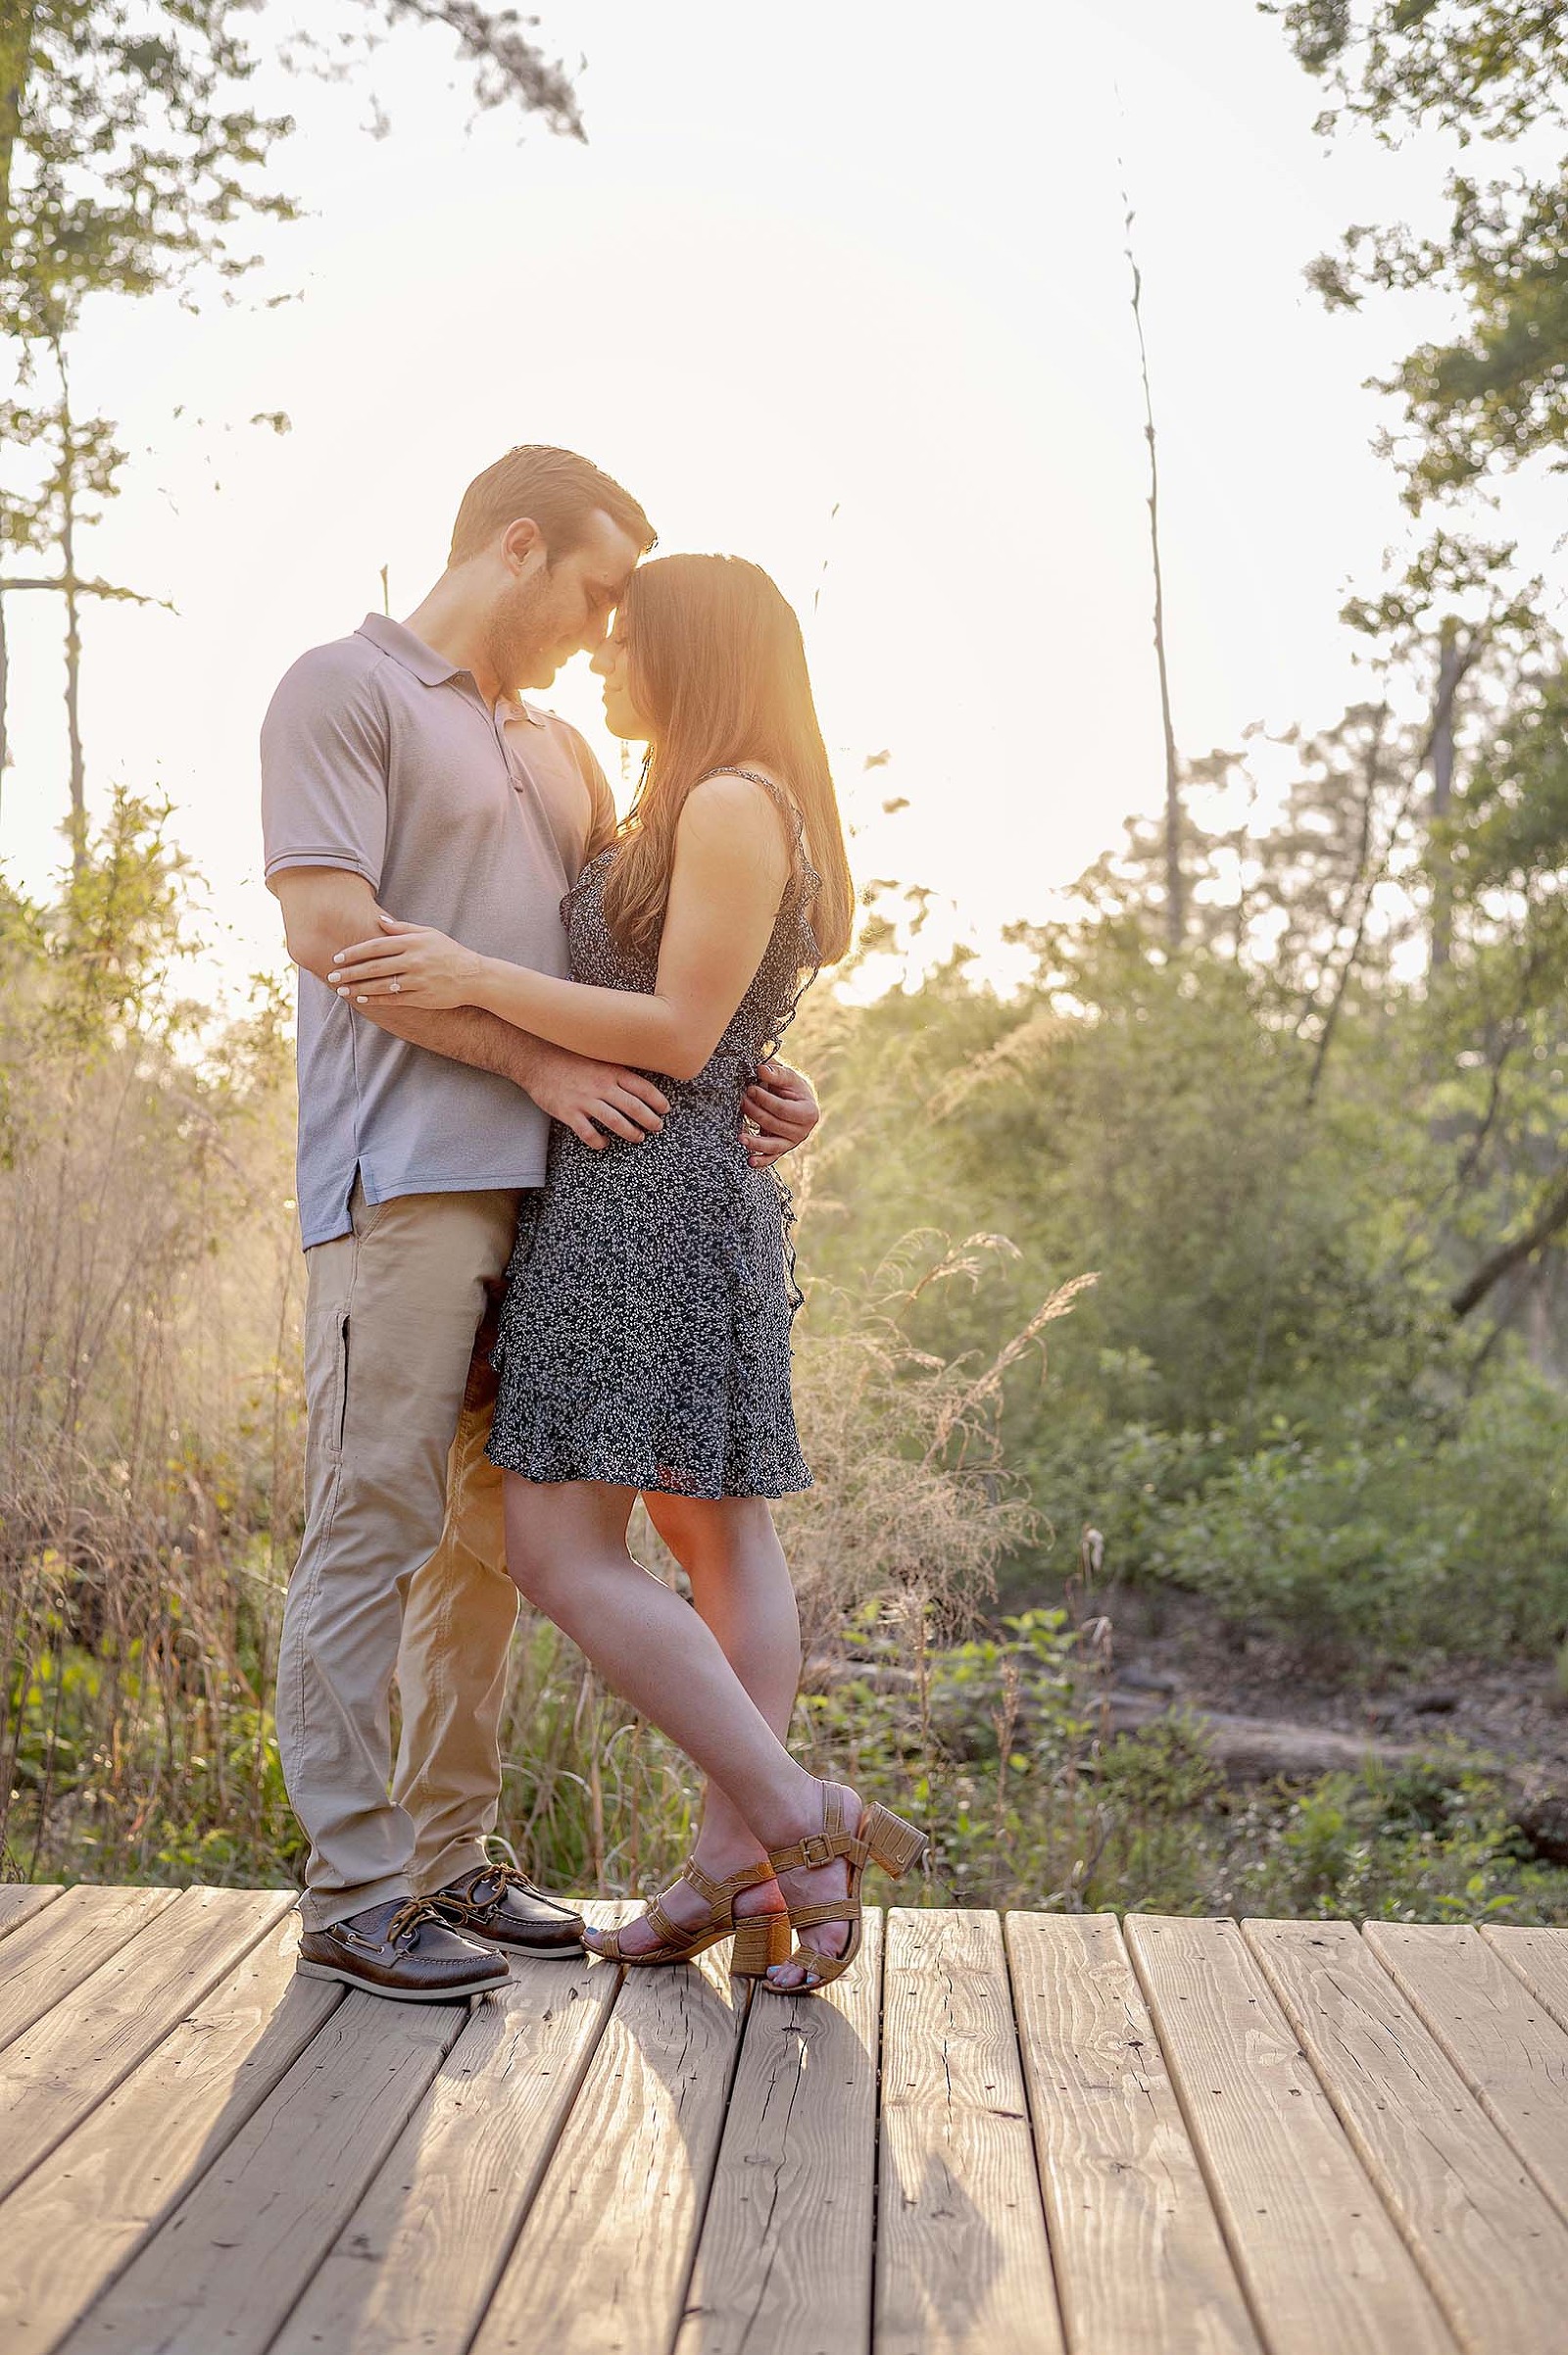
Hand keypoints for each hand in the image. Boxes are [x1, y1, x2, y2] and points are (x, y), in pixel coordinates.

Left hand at [331, 914, 484, 1010]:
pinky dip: (377, 999)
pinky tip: (363, 999)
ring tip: (342, 990)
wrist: (474, 976)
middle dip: (350, 972)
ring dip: (359, 987)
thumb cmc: (449, 952)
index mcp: (412, 943)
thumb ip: (402, 928)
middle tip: (332, 976)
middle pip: (374, 967)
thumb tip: (379, 920)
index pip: (376, 946)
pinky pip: (394, 1000)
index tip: (338, 958)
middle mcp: (413, 961)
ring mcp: (418, 981)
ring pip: (381, 985)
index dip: (355, 952)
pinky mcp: (422, 997)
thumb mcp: (429, 933)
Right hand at [523, 1038, 668, 1149]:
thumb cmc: (568, 1059)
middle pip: (634, 1107)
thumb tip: (636, 1082)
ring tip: (638, 1137)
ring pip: (616, 1122)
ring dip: (631, 1132)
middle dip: (650, 1120)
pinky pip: (588, 1133)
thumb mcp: (597, 1057)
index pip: (642, 1087)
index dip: (657, 1100)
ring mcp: (585, 1100)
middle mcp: (601, 1085)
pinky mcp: (569, 1112)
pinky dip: (599, 1142)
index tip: (665, 1109)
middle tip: (657, 1128)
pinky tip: (604, 1143)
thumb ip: (615, 1070)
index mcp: (611, 1071)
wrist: (537, 1060)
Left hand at [740, 1058, 818, 1168]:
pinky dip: (761, 1161)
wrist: (799, 1102)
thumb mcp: (788, 1076)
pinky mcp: (782, 1149)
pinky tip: (750, 1161)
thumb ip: (776, 1072)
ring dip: (755, 1143)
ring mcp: (793, 1143)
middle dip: (755, 1114)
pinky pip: (771, 1158)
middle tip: (741, 1101)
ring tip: (740, 1138)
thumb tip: (760, 1069)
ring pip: (773, 1146)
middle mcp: (804, 1131)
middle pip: (775, 1126)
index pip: (782, 1109)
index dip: (765, 1100)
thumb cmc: (793, 1087)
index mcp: (809, 1113)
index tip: (750, 1089)